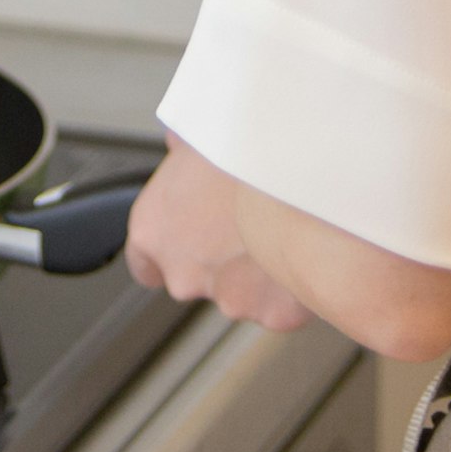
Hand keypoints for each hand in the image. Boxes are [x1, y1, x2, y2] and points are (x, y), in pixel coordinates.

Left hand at [119, 140, 309, 328]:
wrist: (295, 177)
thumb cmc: (243, 152)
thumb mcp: (198, 136)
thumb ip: (181, 152)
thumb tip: (177, 142)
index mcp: (153, 232)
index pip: (144, 264)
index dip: (167, 252)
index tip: (185, 239)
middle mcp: (183, 274)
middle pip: (196, 277)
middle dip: (220, 259)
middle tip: (248, 223)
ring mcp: (228, 298)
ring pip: (243, 292)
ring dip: (258, 271)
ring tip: (281, 228)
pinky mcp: (272, 315)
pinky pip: (283, 302)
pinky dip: (293, 282)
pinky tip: (305, 248)